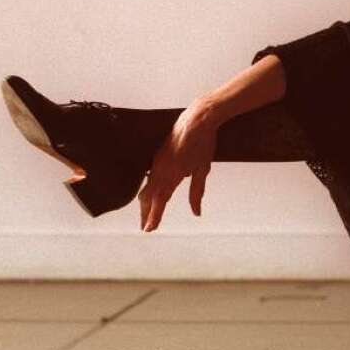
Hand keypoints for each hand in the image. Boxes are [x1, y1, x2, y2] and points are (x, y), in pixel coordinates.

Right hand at [139, 98, 219, 231]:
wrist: (196, 120)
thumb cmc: (203, 144)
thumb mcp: (204, 170)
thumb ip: (197, 193)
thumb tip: (196, 212)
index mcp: (172, 175)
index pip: (160, 201)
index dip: (154, 216)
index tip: (149, 229)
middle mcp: (160, 170)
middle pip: (149, 197)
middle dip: (147, 213)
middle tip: (146, 228)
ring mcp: (157, 162)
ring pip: (147, 187)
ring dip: (146, 203)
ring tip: (147, 215)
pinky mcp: (157, 156)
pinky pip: (150, 177)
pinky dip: (148, 189)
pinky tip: (150, 195)